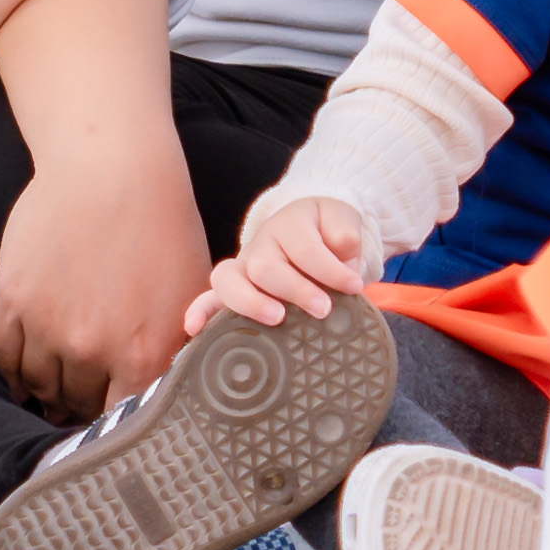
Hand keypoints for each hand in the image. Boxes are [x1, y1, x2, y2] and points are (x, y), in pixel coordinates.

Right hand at [0, 155, 210, 417]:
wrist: (112, 167)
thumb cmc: (161, 226)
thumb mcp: (192, 296)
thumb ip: (184, 354)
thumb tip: (180, 400)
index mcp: (143, 355)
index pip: (123, 423)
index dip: (118, 426)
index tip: (115, 425)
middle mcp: (92, 349)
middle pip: (77, 406)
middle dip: (82, 406)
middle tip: (84, 402)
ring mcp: (46, 325)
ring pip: (38, 385)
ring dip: (46, 391)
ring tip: (55, 388)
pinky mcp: (11, 298)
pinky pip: (2, 357)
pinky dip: (9, 372)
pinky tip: (21, 375)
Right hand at [195, 190, 375, 333]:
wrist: (308, 225)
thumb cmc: (325, 230)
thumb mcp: (342, 220)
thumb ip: (346, 232)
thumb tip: (345, 250)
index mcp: (289, 225)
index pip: (304, 247)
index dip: (330, 269)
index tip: (354, 286)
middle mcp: (260, 244)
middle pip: (266, 265)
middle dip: (295, 289)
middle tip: (323, 309)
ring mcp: (243, 266)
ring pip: (230, 279)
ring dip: (252, 302)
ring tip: (277, 318)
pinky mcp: (234, 286)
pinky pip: (209, 296)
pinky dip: (200, 311)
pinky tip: (195, 330)